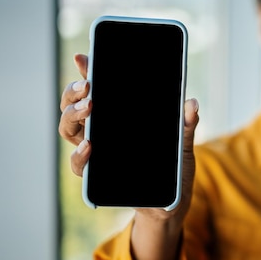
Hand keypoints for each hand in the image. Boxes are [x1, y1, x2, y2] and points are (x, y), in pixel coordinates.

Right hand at [58, 53, 199, 218]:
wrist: (172, 203)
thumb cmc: (175, 169)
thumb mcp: (183, 143)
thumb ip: (186, 123)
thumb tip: (191, 102)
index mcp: (119, 118)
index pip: (97, 91)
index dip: (87, 72)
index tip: (85, 56)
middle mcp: (102, 133)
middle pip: (74, 107)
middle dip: (74, 92)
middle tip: (88, 86)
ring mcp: (98, 154)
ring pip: (69, 130)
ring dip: (72, 115)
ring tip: (88, 106)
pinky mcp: (99, 178)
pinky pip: (80, 166)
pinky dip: (80, 156)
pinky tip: (89, 146)